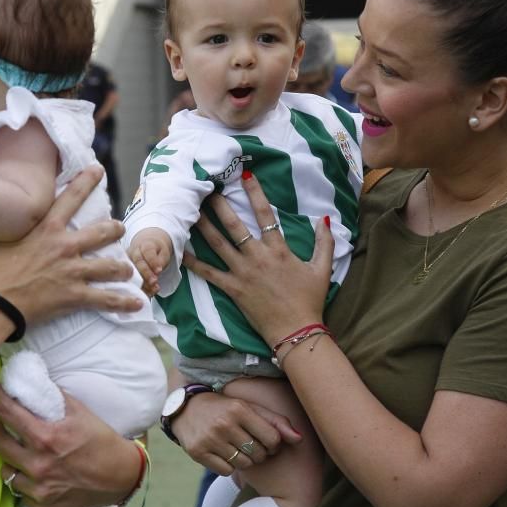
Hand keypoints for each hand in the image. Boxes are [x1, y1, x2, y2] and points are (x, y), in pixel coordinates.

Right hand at [0, 165, 143, 325]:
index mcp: (45, 228)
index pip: (71, 197)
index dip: (87, 181)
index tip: (99, 170)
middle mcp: (64, 245)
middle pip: (102, 231)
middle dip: (114, 229)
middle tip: (119, 228)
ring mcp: (72, 270)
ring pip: (109, 264)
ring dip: (122, 266)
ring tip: (130, 269)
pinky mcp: (75, 295)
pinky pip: (105, 298)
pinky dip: (123, 301)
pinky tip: (137, 302)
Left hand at [0, 383, 137, 506]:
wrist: (121, 476)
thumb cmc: (101, 440)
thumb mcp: (80, 411)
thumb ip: (54, 397)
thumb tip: (32, 382)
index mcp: (46, 437)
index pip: (6, 413)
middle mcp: (39, 464)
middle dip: (0, 429)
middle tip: (8, 424)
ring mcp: (40, 488)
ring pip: (5, 470)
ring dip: (10, 458)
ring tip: (21, 450)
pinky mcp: (43, 506)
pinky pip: (20, 491)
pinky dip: (24, 480)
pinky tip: (35, 473)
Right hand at [127, 230, 171, 295]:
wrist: (146, 246)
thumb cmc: (156, 251)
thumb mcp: (163, 253)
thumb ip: (159, 261)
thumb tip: (155, 273)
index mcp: (144, 244)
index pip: (147, 251)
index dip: (153, 262)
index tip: (159, 270)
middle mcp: (132, 252)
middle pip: (137, 262)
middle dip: (146, 274)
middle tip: (154, 282)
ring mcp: (126, 261)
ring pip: (131, 272)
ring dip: (142, 283)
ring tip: (152, 289)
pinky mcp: (123, 271)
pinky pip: (129, 281)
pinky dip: (138, 289)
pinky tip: (147, 293)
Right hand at [170, 391, 301, 475]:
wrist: (186, 408)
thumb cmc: (225, 408)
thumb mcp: (249, 407)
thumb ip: (276, 421)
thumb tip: (299, 439)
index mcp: (239, 409)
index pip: (272, 438)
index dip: (274, 444)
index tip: (267, 441)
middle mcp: (224, 424)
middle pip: (258, 454)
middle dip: (260, 453)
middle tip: (251, 445)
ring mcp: (209, 440)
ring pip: (244, 464)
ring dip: (245, 460)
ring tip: (238, 449)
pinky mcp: (198, 453)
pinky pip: (226, 471)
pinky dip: (229, 466)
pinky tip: (224, 453)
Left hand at [185, 171, 333, 343]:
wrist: (297, 331)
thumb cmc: (310, 299)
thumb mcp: (322, 268)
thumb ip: (324, 242)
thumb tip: (325, 218)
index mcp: (278, 250)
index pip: (265, 214)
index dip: (255, 193)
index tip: (246, 175)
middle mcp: (257, 257)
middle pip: (235, 225)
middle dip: (220, 205)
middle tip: (208, 189)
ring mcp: (242, 273)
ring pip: (219, 244)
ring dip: (204, 226)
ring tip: (192, 210)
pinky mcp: (233, 289)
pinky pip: (210, 274)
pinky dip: (194, 262)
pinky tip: (181, 250)